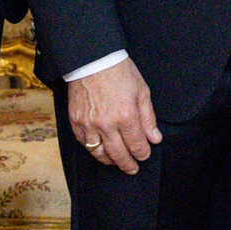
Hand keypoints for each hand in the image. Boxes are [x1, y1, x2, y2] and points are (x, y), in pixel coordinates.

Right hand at [68, 59, 162, 173]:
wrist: (93, 60)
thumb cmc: (120, 73)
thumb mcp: (141, 91)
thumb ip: (148, 118)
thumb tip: (155, 139)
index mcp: (126, 116)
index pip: (136, 145)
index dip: (142, 154)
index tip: (145, 156)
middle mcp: (106, 124)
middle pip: (118, 154)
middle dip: (128, 164)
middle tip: (133, 169)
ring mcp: (89, 124)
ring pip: (99, 154)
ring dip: (110, 161)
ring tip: (117, 162)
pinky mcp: (76, 122)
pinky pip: (84, 144)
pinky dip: (93, 150)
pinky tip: (100, 150)